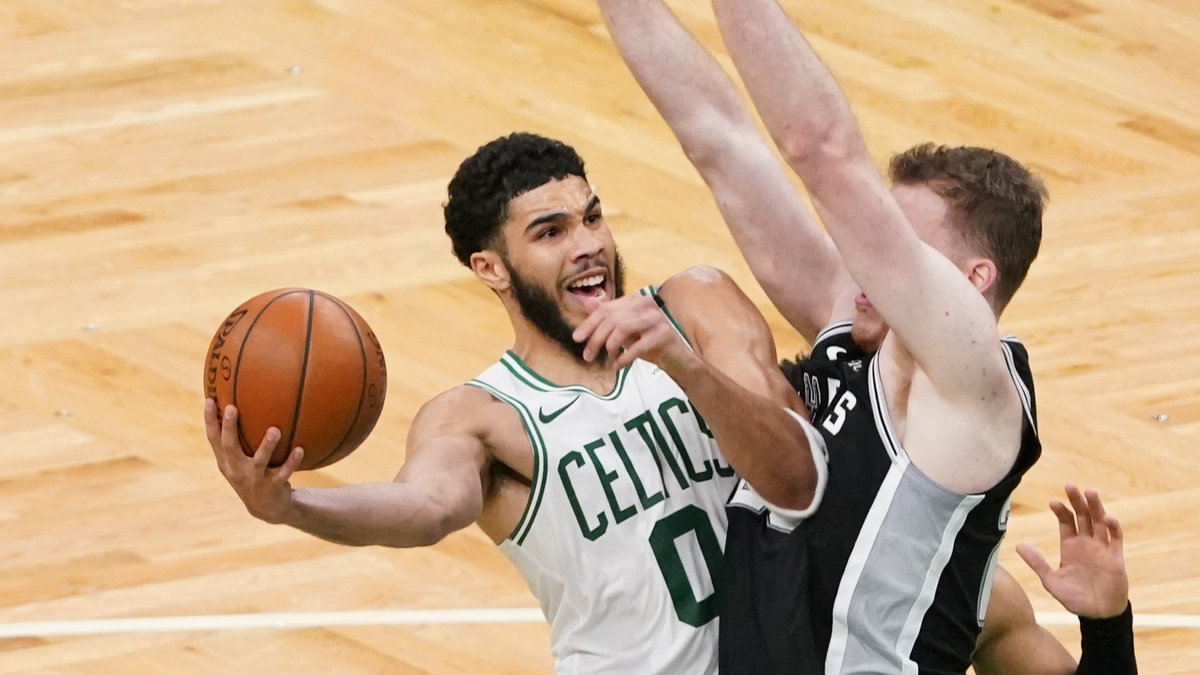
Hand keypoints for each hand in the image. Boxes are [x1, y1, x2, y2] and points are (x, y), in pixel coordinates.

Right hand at [204, 399, 303, 524]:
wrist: (266, 508)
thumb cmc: (251, 474)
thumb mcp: (239, 460)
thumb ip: (237, 438)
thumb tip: (240, 402)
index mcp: (227, 461)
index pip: (213, 439)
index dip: (209, 421)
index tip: (208, 400)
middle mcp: (237, 470)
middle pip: (230, 447)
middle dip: (229, 428)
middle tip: (231, 408)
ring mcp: (254, 479)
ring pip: (259, 461)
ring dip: (267, 446)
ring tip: (275, 430)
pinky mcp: (272, 486)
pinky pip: (283, 472)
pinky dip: (292, 461)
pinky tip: (300, 449)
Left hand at [571, 294, 697, 371]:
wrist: (676, 359)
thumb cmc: (648, 344)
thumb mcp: (625, 331)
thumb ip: (608, 316)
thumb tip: (587, 303)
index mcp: (635, 299)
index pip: (606, 308)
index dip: (589, 323)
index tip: (577, 338)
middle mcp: (646, 304)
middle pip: (611, 319)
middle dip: (596, 339)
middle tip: (588, 356)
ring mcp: (656, 317)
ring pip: (622, 329)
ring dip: (610, 347)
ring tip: (608, 359)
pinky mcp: (664, 333)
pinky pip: (637, 345)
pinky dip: (625, 357)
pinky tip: (619, 365)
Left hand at [1016, 485, 1128, 618]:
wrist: (1097, 614)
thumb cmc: (1074, 597)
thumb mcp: (1051, 580)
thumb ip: (1037, 562)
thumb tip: (1018, 545)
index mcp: (1070, 546)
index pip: (1066, 522)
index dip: (1061, 511)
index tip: (1053, 502)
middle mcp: (1086, 543)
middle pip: (1082, 516)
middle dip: (1077, 501)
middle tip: (1070, 485)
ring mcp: (1102, 548)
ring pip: (1099, 522)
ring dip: (1096, 507)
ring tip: (1090, 492)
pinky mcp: (1116, 558)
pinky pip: (1116, 539)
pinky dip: (1113, 528)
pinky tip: (1108, 518)